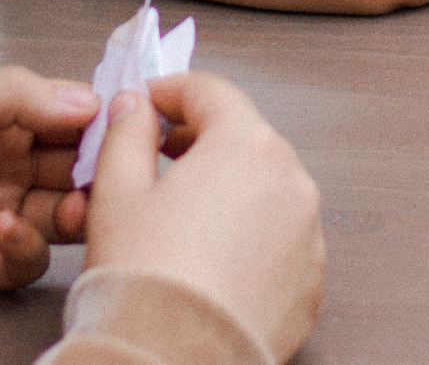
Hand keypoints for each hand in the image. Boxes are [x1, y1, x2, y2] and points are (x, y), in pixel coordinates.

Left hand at [0, 66, 99, 306]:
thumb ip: (15, 95)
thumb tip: (89, 100)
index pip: (69, 114)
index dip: (103, 121)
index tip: (135, 128)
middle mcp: (1, 163)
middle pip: (74, 168)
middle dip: (99, 173)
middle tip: (110, 179)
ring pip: (60, 215)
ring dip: (74, 212)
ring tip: (69, 208)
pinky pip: (25, 260)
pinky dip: (27, 248)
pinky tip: (5, 232)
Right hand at [87, 72, 323, 360]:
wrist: (172, 360)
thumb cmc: (146, 279)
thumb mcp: (116, 191)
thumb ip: (127, 133)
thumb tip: (136, 108)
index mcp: (246, 145)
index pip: (211, 91)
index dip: (171, 92)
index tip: (147, 104)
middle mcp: (290, 180)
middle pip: (244, 139)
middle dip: (201, 142)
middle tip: (157, 157)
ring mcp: (309, 233)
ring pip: (265, 190)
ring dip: (229, 191)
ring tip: (182, 218)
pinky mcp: (311, 280)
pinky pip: (280, 241)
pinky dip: (251, 239)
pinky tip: (211, 261)